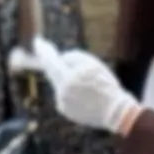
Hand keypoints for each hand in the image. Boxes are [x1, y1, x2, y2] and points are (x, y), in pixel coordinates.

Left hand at [12, 38, 140, 135]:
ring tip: (87, 83)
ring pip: (59, 84)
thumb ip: (74, 57)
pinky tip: (86, 94)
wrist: (115, 112)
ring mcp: (62, 102)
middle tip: (51, 52)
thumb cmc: (106, 85)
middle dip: (53, 63)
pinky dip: (71, 90)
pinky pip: (64, 95)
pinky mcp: (65, 110)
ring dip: (67, 78)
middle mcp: (61, 92)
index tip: (37, 41)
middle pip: (51, 72)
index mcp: (67, 78)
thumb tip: (61, 58)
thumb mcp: (93, 64)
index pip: (50, 60)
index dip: (43, 50)